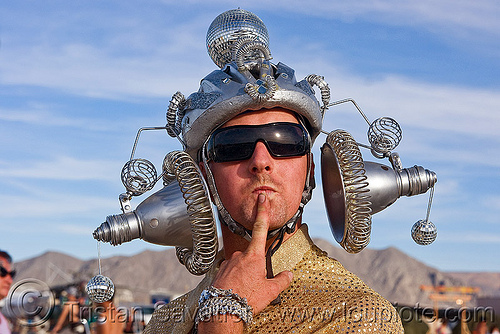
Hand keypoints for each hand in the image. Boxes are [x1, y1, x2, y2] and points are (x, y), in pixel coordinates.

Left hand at [211, 193, 292, 313]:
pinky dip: (235, 279)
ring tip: (246, 290)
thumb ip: (281, 280)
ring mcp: (227, 262)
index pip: (260, 228)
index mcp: (254, 256)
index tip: (261, 198)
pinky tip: (236, 290)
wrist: (222, 311)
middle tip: (255, 284)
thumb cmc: (246, 300)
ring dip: (244, 274)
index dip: (262, 211)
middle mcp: (239, 255)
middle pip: (252, 255)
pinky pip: (230, 272)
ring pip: (240, 264)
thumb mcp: (270, 291)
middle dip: (255, 267)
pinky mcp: (219, 271)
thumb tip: (288, 275)